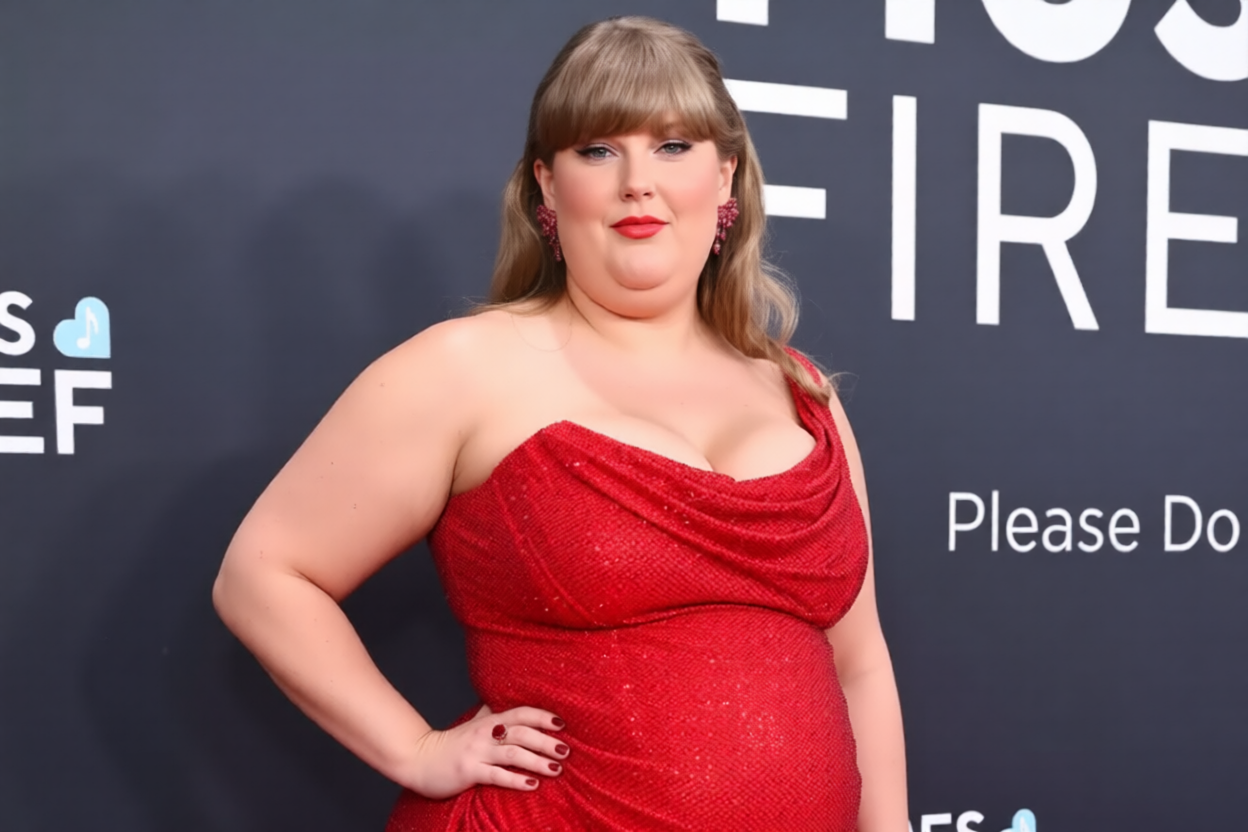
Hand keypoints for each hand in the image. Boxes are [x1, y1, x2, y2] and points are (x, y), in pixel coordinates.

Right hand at [404, 703, 568, 798]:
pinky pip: (497, 775)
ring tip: (557, 769)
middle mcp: (485, 733)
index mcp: (490, 720)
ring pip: (513, 753)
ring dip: (537, 761)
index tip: (563, 723)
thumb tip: (514, 704)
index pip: (521, 713)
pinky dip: (516, 780)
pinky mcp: (469, 771)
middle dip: (546, 741)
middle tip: (566, 751)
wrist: (419, 759)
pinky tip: (533, 784)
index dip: (542, 716)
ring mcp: (477, 752)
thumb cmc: (453, 743)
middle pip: (522, 732)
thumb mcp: (475, 724)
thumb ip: (494, 714)